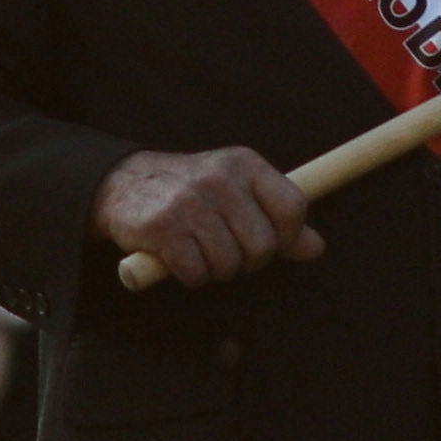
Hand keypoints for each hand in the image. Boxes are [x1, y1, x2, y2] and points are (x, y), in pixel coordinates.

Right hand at [95, 145, 319, 287]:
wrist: (124, 183)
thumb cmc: (193, 192)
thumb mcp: (238, 192)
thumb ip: (278, 218)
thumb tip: (316, 248)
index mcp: (245, 165)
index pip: (293, 208)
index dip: (288, 237)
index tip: (271, 243)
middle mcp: (219, 179)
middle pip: (262, 247)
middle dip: (248, 261)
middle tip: (228, 250)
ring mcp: (189, 202)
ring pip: (229, 265)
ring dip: (216, 270)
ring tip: (201, 250)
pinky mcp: (162, 228)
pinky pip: (196, 273)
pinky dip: (190, 275)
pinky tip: (180, 257)